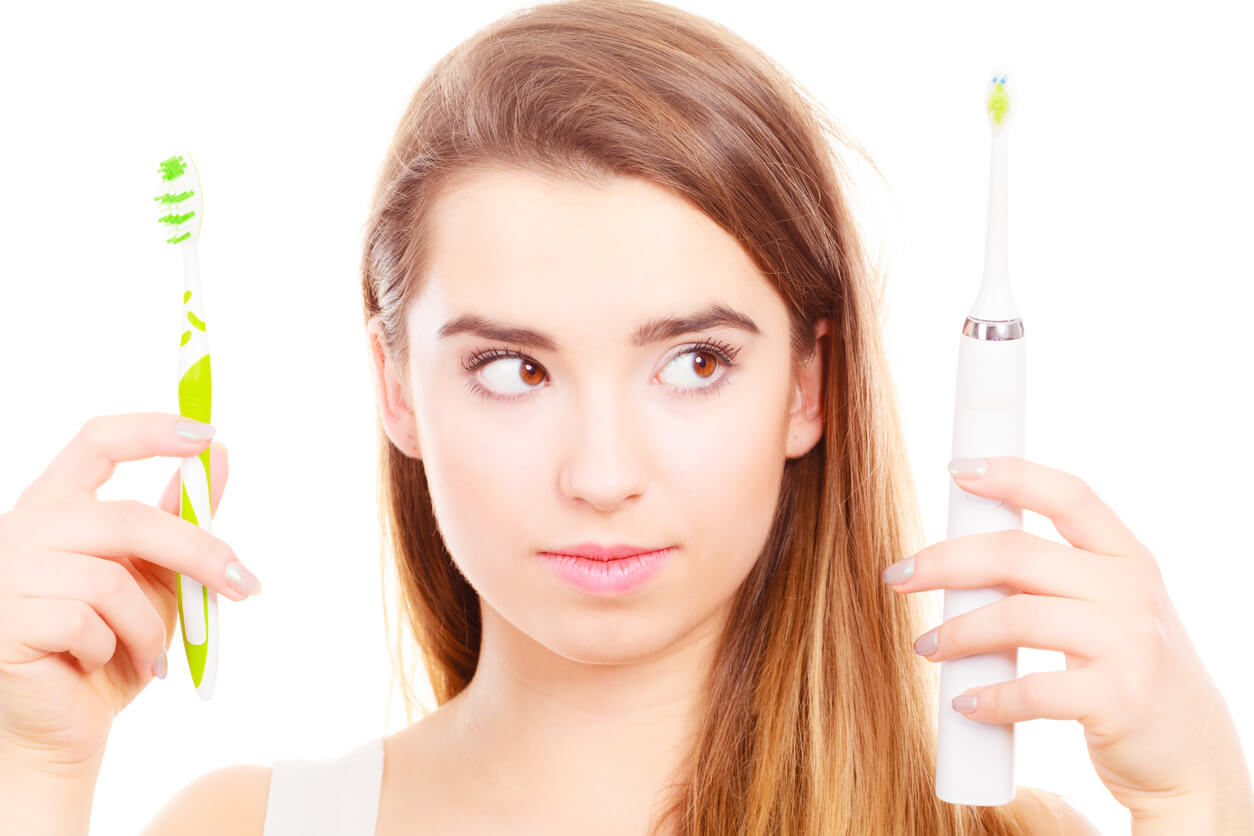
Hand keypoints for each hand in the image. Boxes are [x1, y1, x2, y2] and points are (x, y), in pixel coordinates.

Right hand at [0, 413, 248, 776]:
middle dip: (195, 552)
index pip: (97, 442)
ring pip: (110, 579)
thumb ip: (180, 518)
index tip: (207, 435)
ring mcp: (8, 574)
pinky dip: (112, 647)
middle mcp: (25, 529)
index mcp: (59, 507)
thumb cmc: (112, 645)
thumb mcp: (156, 576)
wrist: (66, 725)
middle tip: (242, 583)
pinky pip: (83, 622)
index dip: (151, 431)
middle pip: (126, 518)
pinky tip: (100, 663)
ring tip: (151, 653)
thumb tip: (218, 457)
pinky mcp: (6, 621)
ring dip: (149, 623)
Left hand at [882, 456, 1251, 820]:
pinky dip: (988, 696)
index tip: (954, 471)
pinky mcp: (1118, 699)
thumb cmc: (1128, 673)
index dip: (1010, 475)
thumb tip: (960, 556)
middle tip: (898, 577)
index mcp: (1128, 558)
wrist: (1191, 757)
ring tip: (925, 646)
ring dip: (956, 632)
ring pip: (1016, 616)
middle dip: (945, 561)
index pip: (1068, 495)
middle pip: (1018, 553)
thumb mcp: (1111, 611)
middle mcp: (1132, 591)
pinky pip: (1031, 689)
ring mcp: (1129, 644)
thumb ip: (1057, 579)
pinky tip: (965, 702)